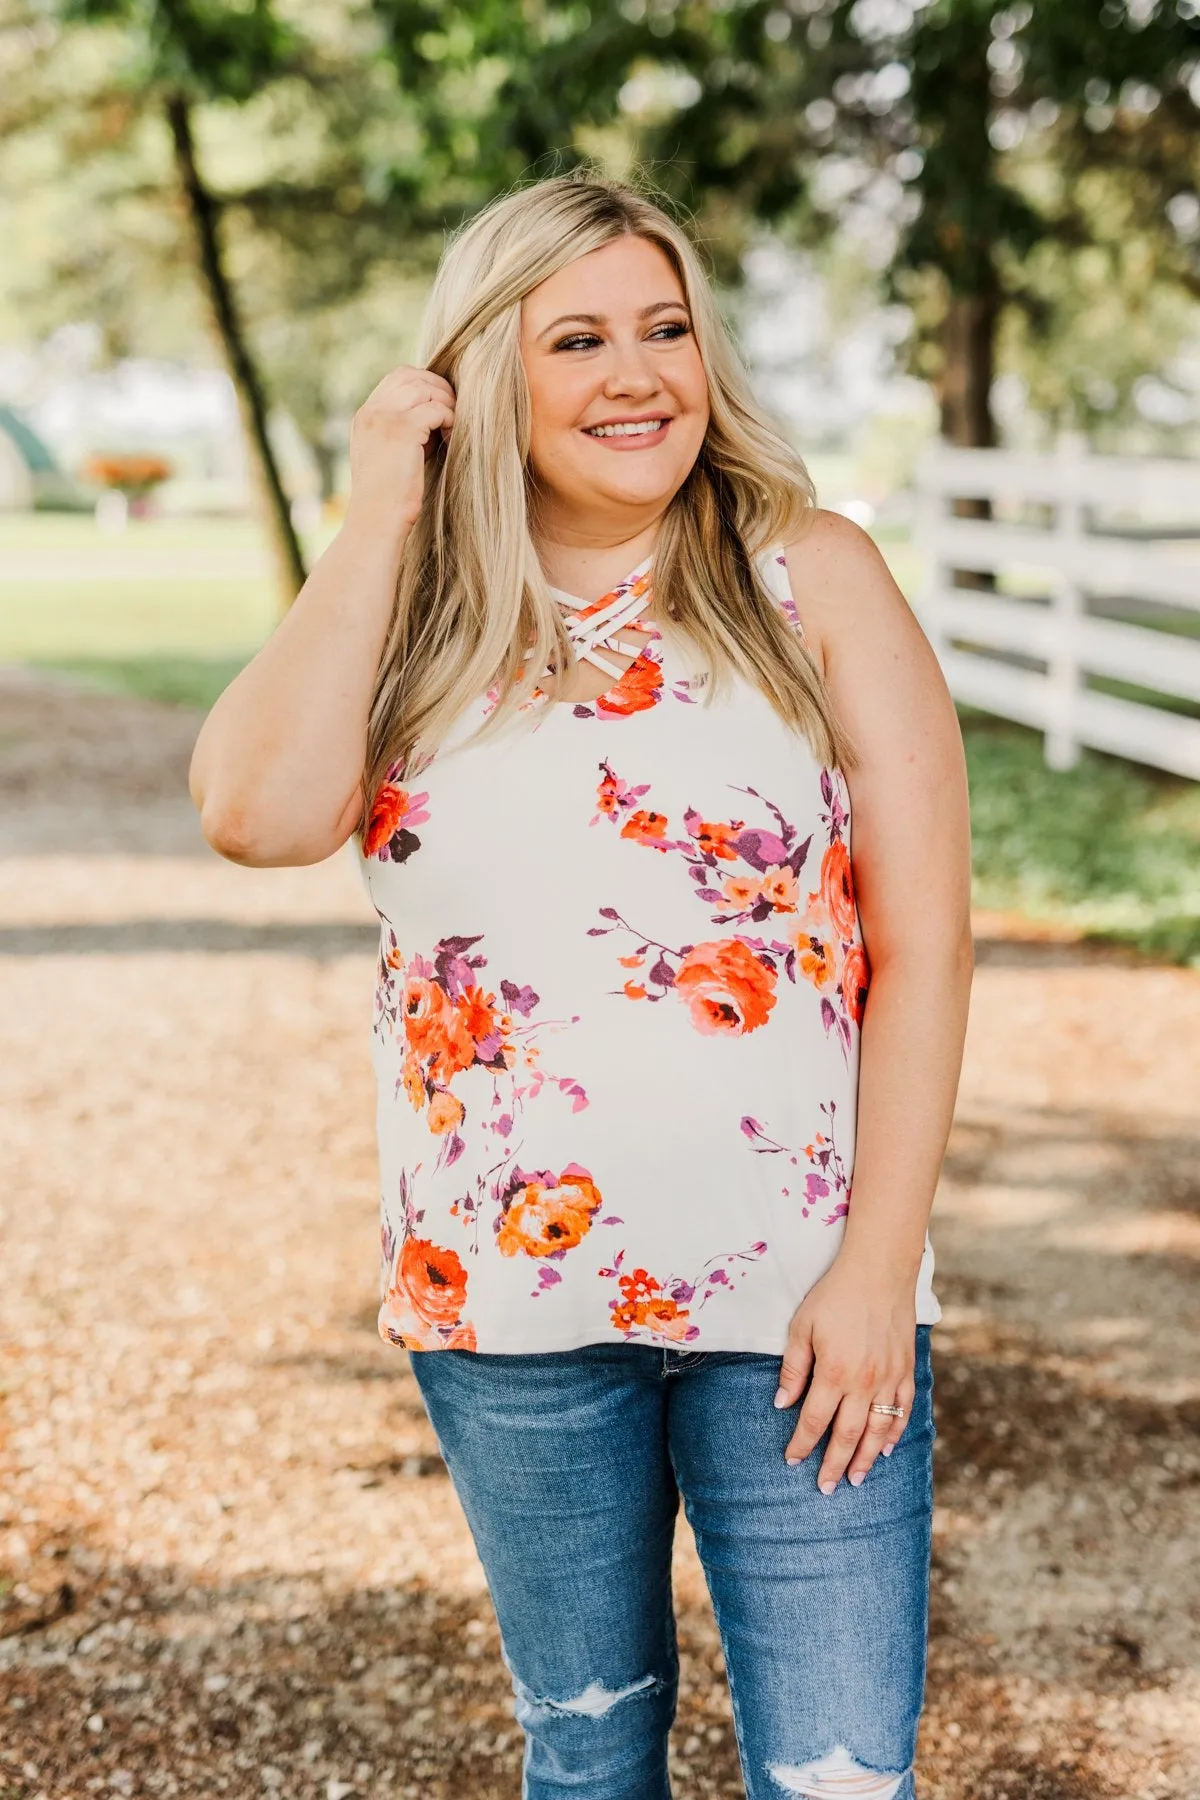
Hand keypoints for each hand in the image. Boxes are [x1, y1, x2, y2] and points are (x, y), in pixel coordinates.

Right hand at [347, 365, 455, 532]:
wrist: (377, 521)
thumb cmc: (389, 498)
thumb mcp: (390, 456)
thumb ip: (406, 431)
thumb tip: (437, 414)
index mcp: (365, 417)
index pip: (397, 379)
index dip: (424, 384)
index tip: (441, 405)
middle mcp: (371, 413)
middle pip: (410, 376)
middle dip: (438, 387)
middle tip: (454, 410)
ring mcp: (384, 419)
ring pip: (424, 388)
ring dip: (445, 402)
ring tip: (453, 425)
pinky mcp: (402, 431)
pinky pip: (435, 409)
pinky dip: (449, 418)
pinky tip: (451, 436)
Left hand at [773, 1258, 916, 1492]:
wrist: (879, 1269)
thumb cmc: (834, 1294)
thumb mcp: (802, 1326)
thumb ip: (794, 1368)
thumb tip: (782, 1403)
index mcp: (834, 1372)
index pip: (814, 1421)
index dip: (802, 1445)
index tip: (792, 1461)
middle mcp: (864, 1382)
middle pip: (848, 1435)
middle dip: (834, 1464)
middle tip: (826, 1489)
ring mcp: (890, 1378)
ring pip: (879, 1430)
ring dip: (867, 1459)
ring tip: (855, 1479)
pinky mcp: (906, 1369)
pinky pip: (903, 1410)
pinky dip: (896, 1432)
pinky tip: (888, 1447)